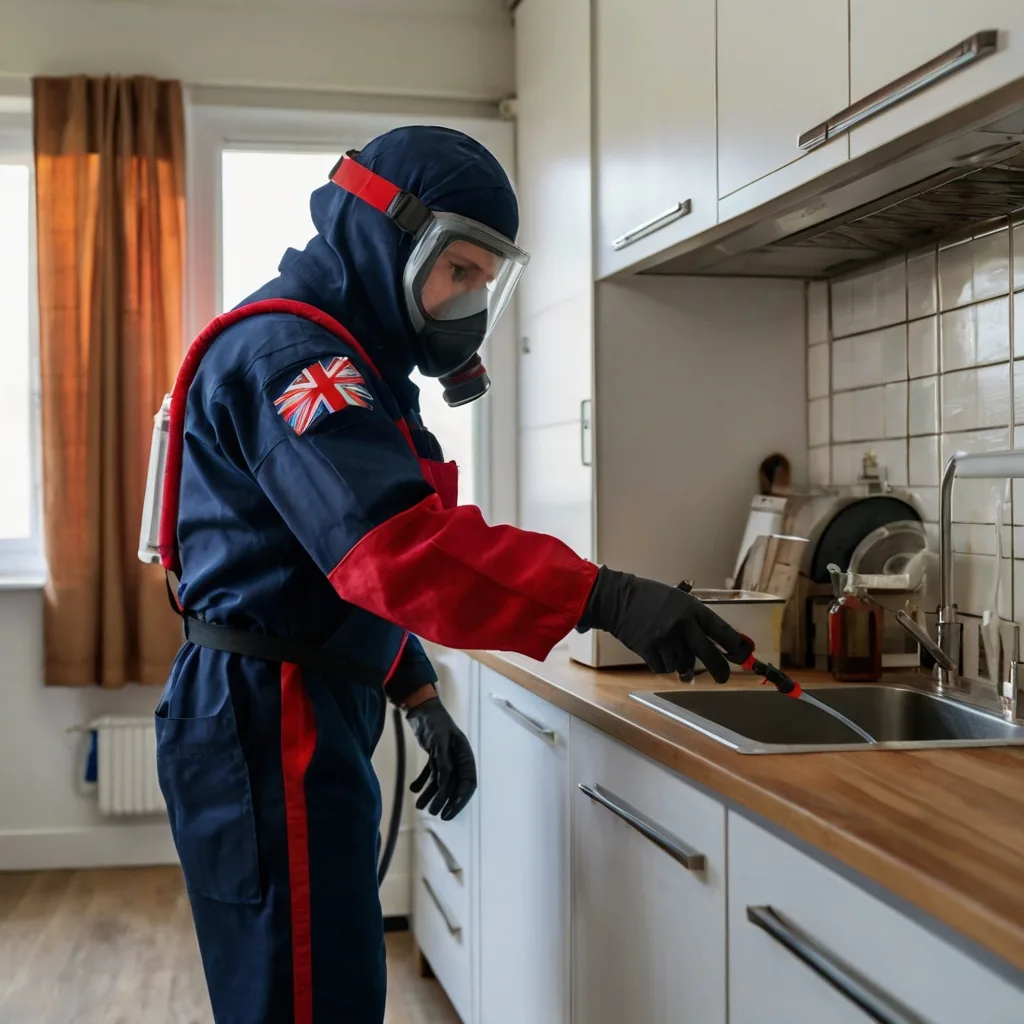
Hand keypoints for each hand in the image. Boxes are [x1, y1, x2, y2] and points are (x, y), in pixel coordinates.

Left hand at [406, 697, 476, 819]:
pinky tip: (413, 789)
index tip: (448, 811)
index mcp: (464, 755)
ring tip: (420, 806)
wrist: (421, 708)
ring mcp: (446, 757)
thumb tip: (445, 783)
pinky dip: (423, 782)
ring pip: (441, 781)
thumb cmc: (434, 721)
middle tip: (435, 814)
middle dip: (445, 801)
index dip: (460, 799)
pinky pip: (431, 773)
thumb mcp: (439, 740)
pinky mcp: (435, 755)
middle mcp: (458, 758)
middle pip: (455, 785)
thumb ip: (443, 762)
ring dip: (431, 794)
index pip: (468, 783)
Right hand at [577, 568, 747, 681]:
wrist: (618, 600)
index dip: (736, 647)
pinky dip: (664, 665)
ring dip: (681, 662)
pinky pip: (665, 668)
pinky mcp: (650, 651)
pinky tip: (657, 651)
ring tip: (671, 648)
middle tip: (723, 678)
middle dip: (720, 670)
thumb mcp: (678, 599)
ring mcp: (666, 639)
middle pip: (710, 655)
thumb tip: (718, 644)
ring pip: (684, 664)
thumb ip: (696, 620)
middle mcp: (683, 625)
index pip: (723, 631)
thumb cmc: (650, 598)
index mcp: (693, 609)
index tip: (743, 656)